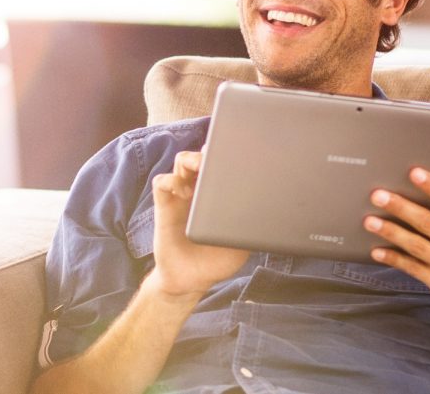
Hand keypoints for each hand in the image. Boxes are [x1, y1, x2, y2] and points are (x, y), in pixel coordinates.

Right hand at [147, 151, 249, 298]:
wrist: (190, 280)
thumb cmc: (216, 261)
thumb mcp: (242, 244)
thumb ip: (250, 225)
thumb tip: (267, 210)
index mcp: (217, 196)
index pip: (220, 164)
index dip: (227, 152)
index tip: (239, 149)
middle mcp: (198, 191)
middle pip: (201, 156)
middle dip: (210, 150)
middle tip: (220, 156)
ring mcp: (180, 197)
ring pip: (181, 162)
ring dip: (191, 160)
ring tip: (201, 169)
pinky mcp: (164, 206)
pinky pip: (162, 182)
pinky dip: (172, 180)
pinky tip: (185, 192)